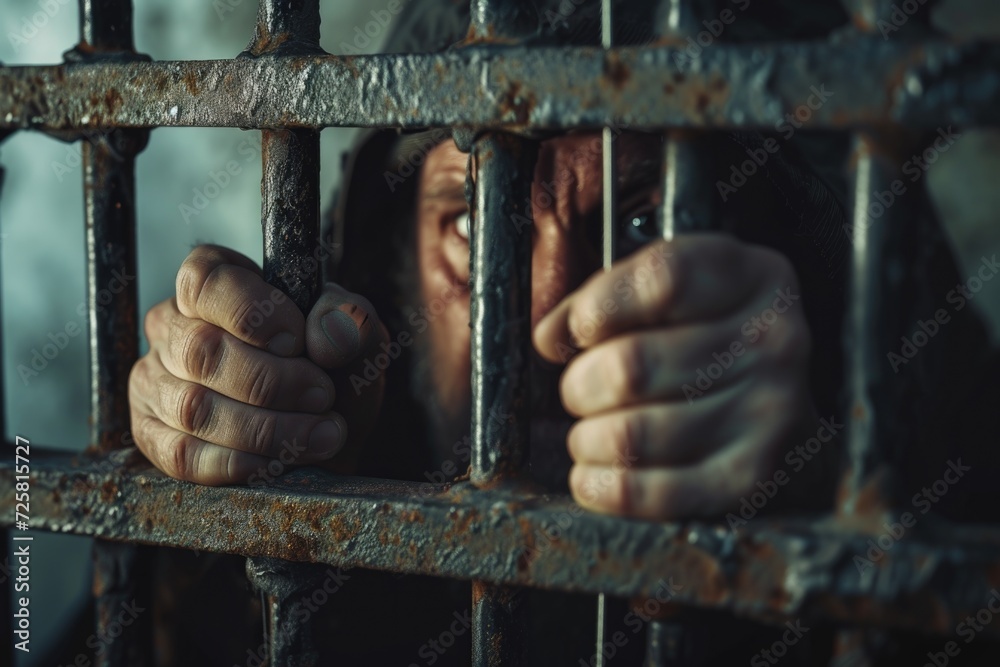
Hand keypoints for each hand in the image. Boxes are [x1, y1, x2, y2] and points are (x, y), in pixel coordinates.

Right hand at [128, 245, 386, 484]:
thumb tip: (327, 331)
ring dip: (267, 428)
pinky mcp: (152, 436)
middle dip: (272, 382)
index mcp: (214, 285)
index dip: (250, 311)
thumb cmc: (333, 372)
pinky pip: (182, 455)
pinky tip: (280, 462)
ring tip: (321, 434)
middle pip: (201, 350)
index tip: (297, 341)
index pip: (205, 281)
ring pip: (193, 407)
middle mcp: (173, 327)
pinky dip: (239, 463)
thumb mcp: (356, 337)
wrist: (328, 434)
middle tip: (323, 396)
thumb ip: (350, 322)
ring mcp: (155, 382)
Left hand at [534, 235, 818, 519]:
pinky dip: (602, 486)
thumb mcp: (673, 297)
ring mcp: (769, 413)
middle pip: (632, 366)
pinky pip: (650, 493)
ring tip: (589, 434)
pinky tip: (592, 474)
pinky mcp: (751, 479)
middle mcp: (773, 340)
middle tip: (581, 390)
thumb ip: (605, 298)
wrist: (786, 423)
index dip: (599, 306)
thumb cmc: (710, 345)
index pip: (662, 279)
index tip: (580, 329)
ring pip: (632, 434)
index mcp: (752, 277)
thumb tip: (550, 337)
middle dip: (580, 384)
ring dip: (588, 438)